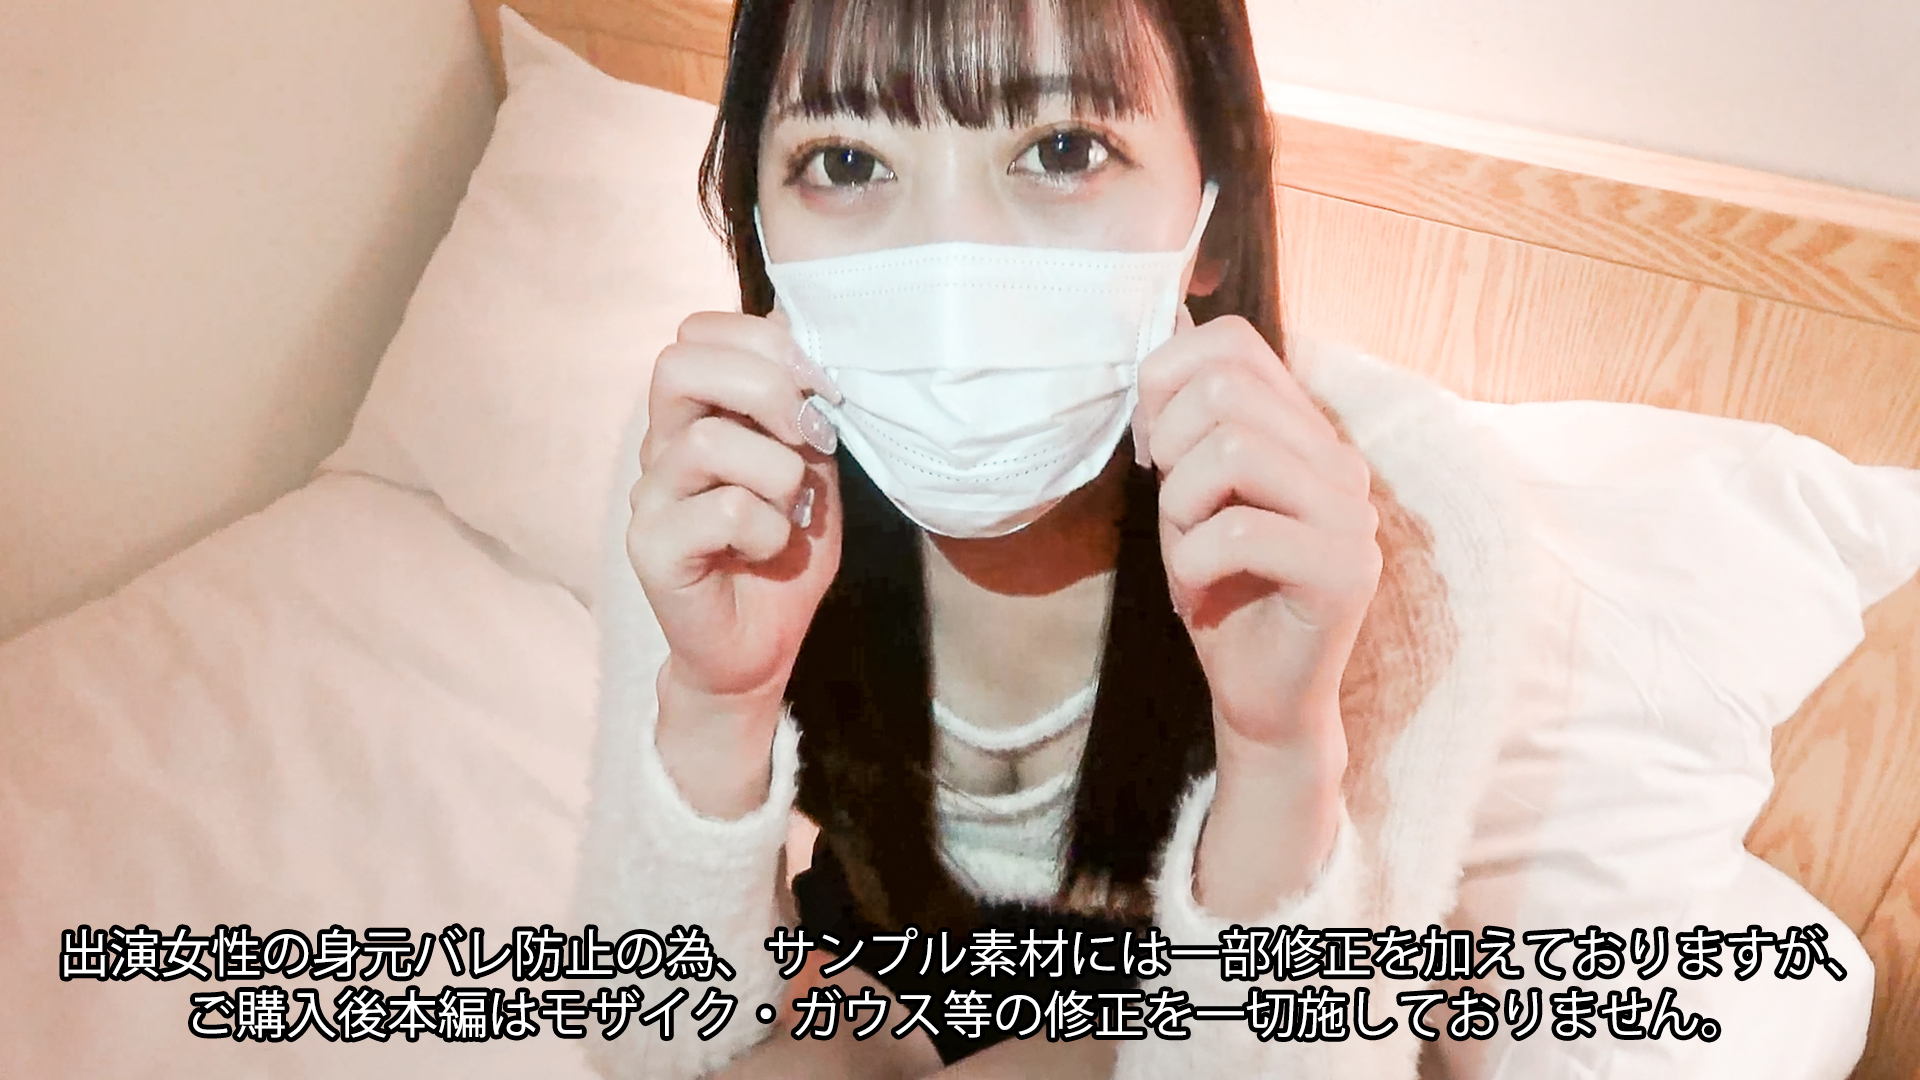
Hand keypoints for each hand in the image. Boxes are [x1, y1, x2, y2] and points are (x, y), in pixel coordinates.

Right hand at [626, 308, 843, 725]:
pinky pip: (722, 511)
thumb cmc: (785, 550)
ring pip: (708, 444)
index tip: (819, 387)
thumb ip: (801, 408)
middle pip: (677, 364)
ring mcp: (649, 496)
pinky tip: (768, 550)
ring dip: (777, 475)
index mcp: (696, 415)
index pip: (697, 332)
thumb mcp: (810, 465)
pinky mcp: (650, 548)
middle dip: (763, 388)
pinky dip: (768, 530)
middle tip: (807, 435)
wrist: (764, 645)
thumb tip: (799, 337)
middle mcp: (661, 446)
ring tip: (790, 512)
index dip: (763, 342)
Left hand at [1133, 307, 1381, 748]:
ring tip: (1188, 549)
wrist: (1260, 698)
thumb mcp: (1189, 492)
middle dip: (1169, 446)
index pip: (1232, 342)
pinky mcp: (1345, 572)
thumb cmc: (1222, 591)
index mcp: (1304, 430)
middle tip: (1173, 509)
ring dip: (1180, 506)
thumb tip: (1170, 317)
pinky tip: (1200, 590)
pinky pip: (1239, 532)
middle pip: (1227, 388)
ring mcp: (1351, 514)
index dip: (1167, 381)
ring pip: (1233, 450)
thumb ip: (1187, 420)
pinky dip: (1191, 563)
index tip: (1155, 450)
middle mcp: (1339, 460)